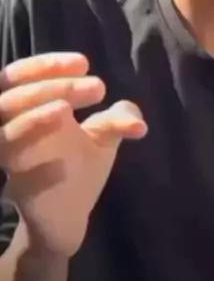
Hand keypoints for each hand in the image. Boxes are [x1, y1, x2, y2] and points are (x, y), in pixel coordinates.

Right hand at [0, 53, 146, 256]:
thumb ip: (117, 120)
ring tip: (66, 109)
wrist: (70, 216)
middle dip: (53, 85)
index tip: (84, 64)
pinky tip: (60, 160)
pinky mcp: (16, 184)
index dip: (49, 65)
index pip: (26, 75)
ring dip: (33, 115)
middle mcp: (15, 127)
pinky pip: (12, 166)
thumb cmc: (80, 170)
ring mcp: (13, 156)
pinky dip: (32, 162)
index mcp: (32, 109)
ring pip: (5, 129)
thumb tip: (133, 112)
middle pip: (13, 94)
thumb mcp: (103, 139)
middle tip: (98, 87)